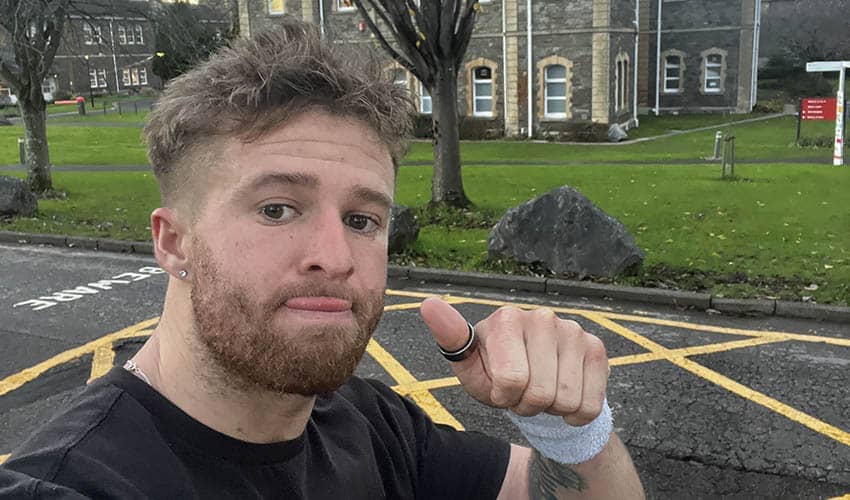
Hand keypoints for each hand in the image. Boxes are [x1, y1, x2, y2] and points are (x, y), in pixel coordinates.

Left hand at [420, 298, 608, 425]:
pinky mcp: (596, 347)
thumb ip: (450, 337)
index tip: (499, 387)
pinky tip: (565, 395)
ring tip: (540, 391)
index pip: (511, 381)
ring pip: (566, 401)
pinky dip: (576, 413)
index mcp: (506, 318)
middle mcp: (542, 317)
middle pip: (540, 394)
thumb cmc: (494, 372)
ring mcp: (572, 330)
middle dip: (527, 405)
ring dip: (551, 410)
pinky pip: (590, 404)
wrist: (533, 382)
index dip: (503, 397)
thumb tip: (428, 304)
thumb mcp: (468, 365)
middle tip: (522, 392)